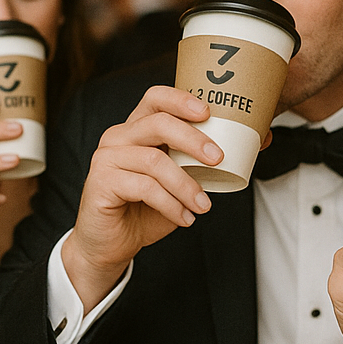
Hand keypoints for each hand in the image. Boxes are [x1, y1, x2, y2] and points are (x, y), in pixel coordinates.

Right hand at [61, 87, 218, 309]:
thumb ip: (195, 164)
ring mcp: (106, 158)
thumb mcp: (176, 182)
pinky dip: (171, 205)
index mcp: (136, 129)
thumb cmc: (144, 211)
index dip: (181, 99)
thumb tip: (242, 149)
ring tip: (203, 206)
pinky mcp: (101, 182)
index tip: (208, 113)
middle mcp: (118, 137)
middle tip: (218, 158)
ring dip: (186, 185)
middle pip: (158, 123)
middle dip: (193, 139)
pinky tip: (184, 218)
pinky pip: (145, 188)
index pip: (156, 98)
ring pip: (154, 161)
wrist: (112, 244)